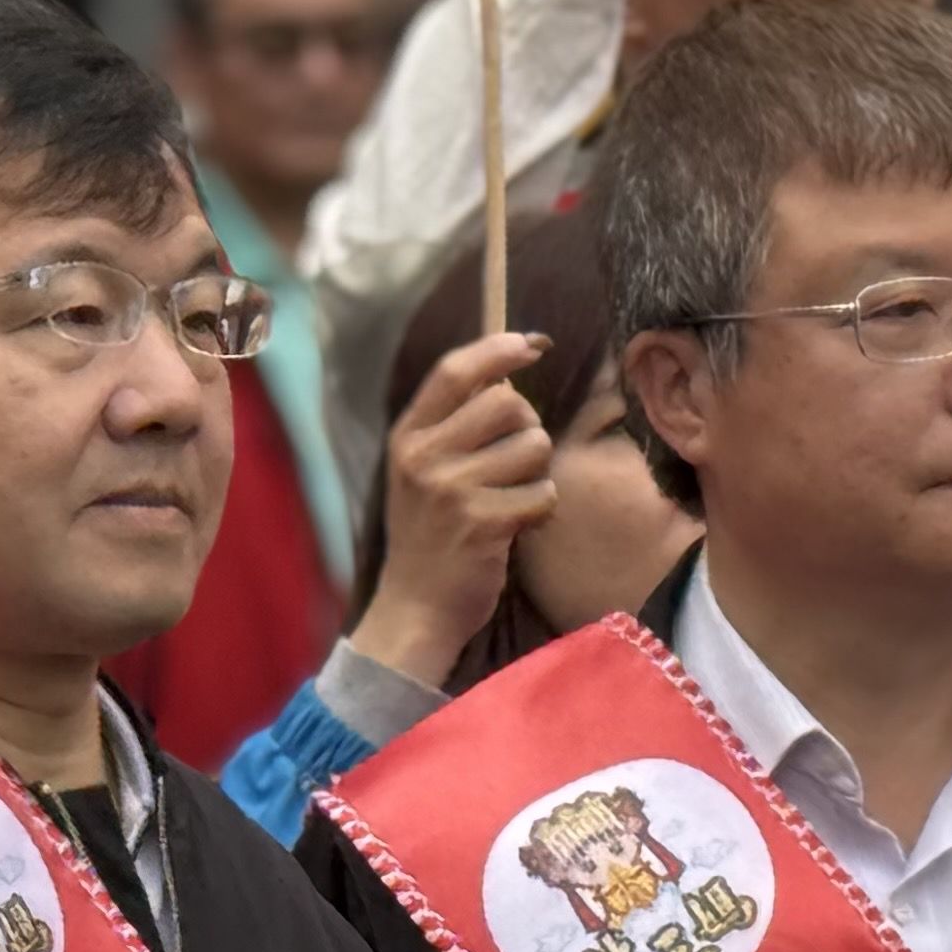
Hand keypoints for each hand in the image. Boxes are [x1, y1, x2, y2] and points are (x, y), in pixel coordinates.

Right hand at [349, 332, 557, 686]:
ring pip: (533, 446)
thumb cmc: (429, 534)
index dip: (498, 349)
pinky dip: (543, 508)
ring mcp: (452, 490)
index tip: (532, 343)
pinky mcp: (483, 524)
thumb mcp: (420, 472)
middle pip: (507, 403)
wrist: (416, 608)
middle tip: (519, 456)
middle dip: (528, 425)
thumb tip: (505, 376)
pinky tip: (521, 525)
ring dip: (539, 470)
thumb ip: (450, 427)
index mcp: (408, 436)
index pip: (454, 371)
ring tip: (518, 493)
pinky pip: (543, 493)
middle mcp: (425, 457)